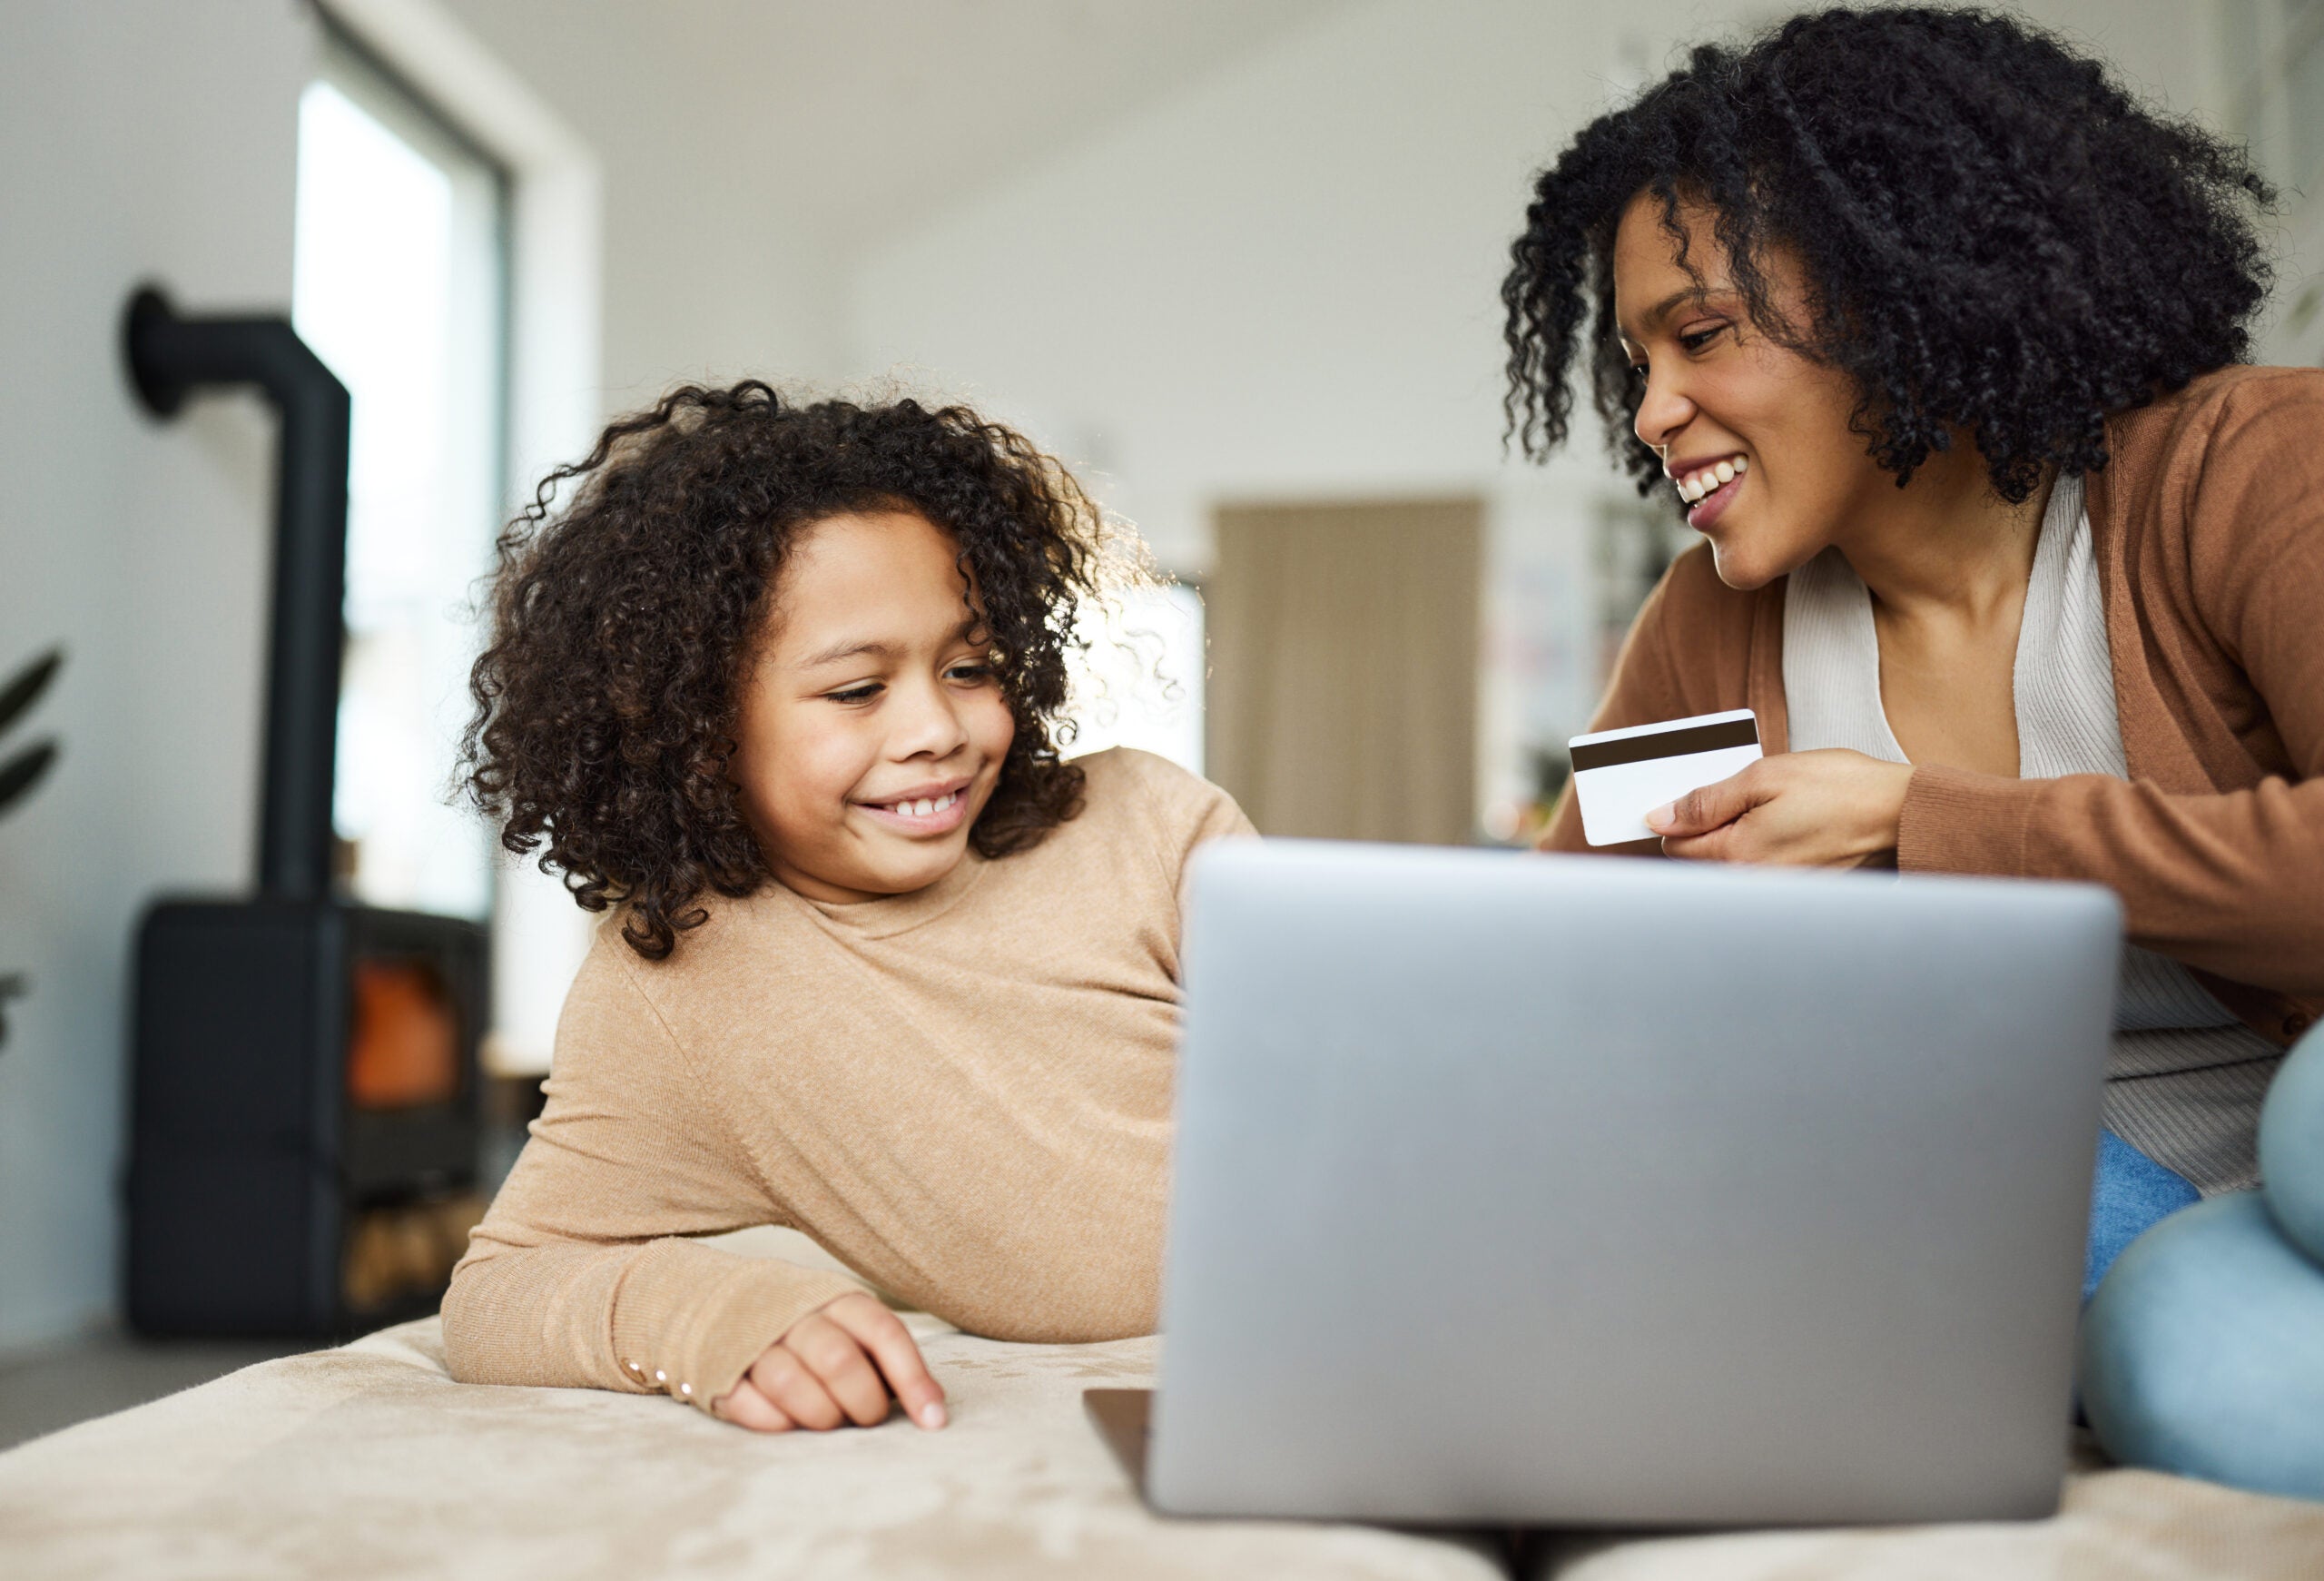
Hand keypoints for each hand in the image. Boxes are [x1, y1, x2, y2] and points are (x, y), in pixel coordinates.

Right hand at [713, 1291, 946, 1432]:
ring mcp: (756, 1340)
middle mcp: (798, 1315)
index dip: (913, 1379)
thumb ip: (888, 1359)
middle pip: (839, 1361)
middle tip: (868, 1418)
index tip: (933, 1420)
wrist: (720, 1300)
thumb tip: (934, 1408)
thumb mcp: (851, 1326)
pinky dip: (777, 1422)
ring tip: (830, 1422)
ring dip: (821, 1416)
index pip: (885, 1334)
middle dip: (864, 1402)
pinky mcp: (722, 1369)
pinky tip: (791, 1422)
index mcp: (839, 1300)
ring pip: (791, 1384)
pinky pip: (750, 1405)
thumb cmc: (809, 1326)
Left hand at [1644, 749, 1911, 866]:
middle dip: (1706, 826)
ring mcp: (1777, 891)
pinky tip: (1787, 821)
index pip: (1675, 845)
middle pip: (1700, 859)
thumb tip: (1660, 817)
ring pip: (1731, 863)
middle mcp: (1753, 884)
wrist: (1902, 814)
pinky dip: (1762, 845)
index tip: (1696, 793)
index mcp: (1738, 856)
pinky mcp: (1798, 889)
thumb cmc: (1842, 789)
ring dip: (1736, 835)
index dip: (1678, 815)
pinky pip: (1760, 868)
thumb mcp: (1765, 777)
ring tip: (1772, 806)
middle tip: (1741, 794)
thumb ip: (1706, 800)